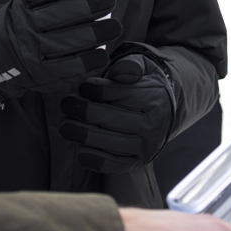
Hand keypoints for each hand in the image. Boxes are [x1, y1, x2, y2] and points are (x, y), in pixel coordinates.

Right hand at [0, 0, 121, 100]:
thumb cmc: (20, 24)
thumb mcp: (24, 4)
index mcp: (23, 4)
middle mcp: (27, 26)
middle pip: (68, 12)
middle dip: (95, 4)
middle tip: (108, 0)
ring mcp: (35, 51)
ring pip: (76, 40)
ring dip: (101, 32)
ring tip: (113, 26)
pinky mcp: (43, 74)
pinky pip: (75, 66)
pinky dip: (93, 59)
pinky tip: (101, 53)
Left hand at [58, 54, 174, 172]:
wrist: (165, 111)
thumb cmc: (143, 84)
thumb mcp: (142, 66)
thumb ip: (130, 65)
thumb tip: (119, 73)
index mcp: (154, 98)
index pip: (117, 93)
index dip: (92, 89)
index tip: (82, 86)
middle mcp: (152, 125)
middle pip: (108, 118)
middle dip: (81, 110)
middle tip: (66, 104)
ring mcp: (145, 147)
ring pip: (106, 142)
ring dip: (80, 134)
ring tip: (65, 124)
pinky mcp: (136, 162)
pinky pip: (111, 165)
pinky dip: (91, 158)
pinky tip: (79, 148)